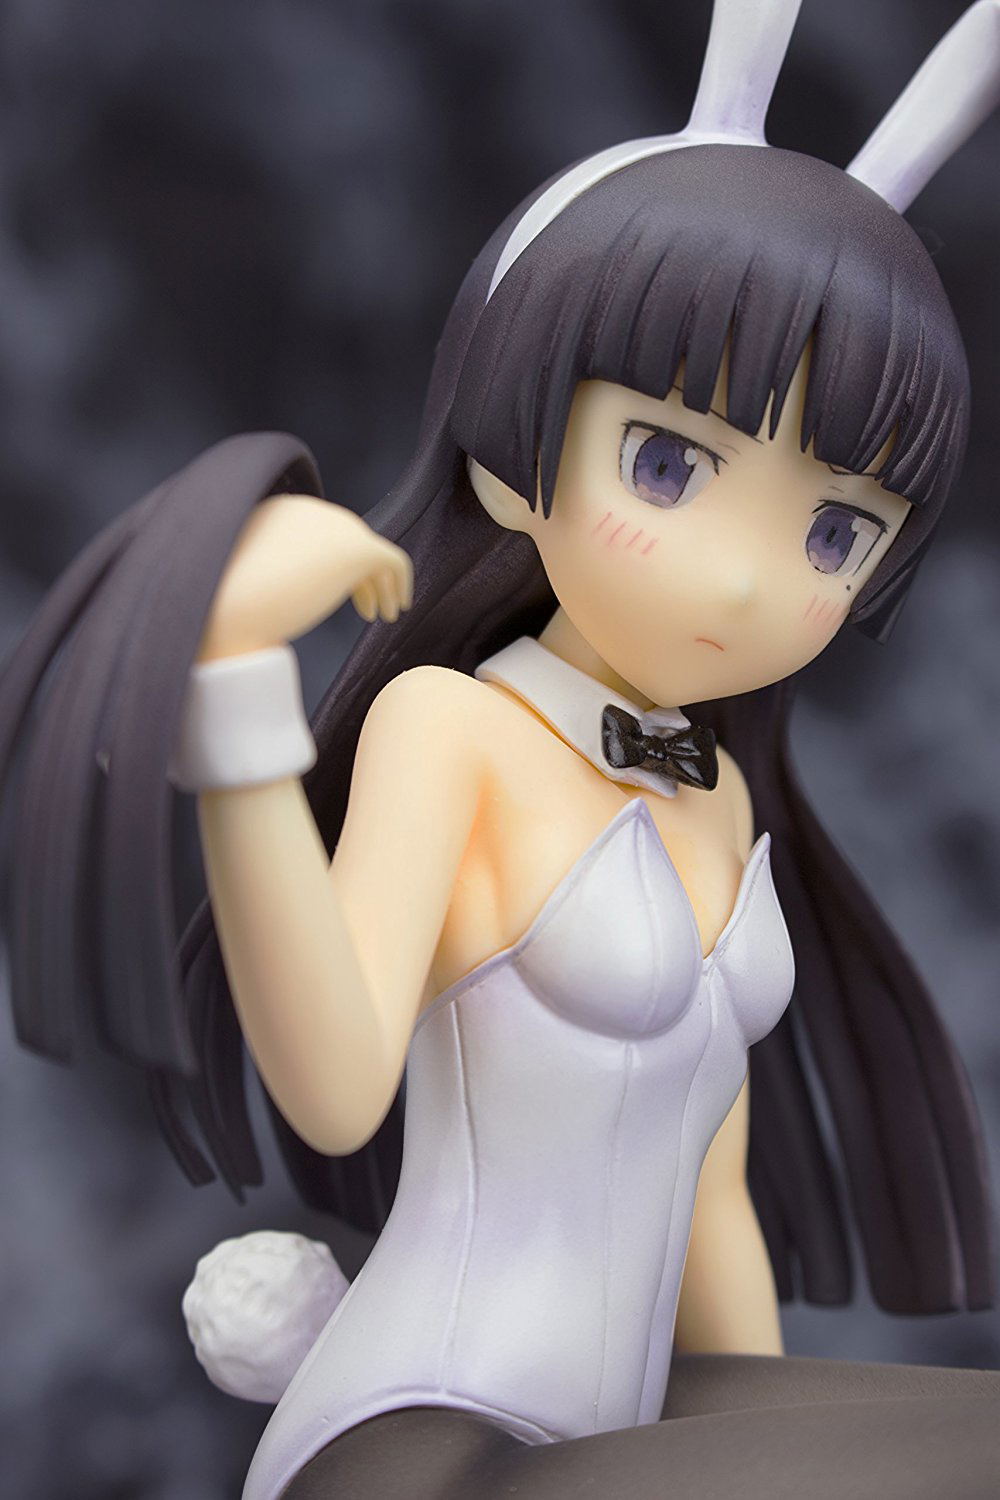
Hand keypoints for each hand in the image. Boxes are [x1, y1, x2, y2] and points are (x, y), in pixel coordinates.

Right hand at [196, 494, 411, 661]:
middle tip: (366, 606)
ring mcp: (334, 525)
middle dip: (357, 573)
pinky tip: (394, 609)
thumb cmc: (215, 608)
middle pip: (346, 538)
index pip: (316, 530)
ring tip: (382, 612)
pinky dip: (398, 584)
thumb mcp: (230, 579)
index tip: (333, 590)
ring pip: (370, 551)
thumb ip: (255, 575)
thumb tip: (270, 594)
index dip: (330, 562)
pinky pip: (393, 562)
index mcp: (273, 510)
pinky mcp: (357, 549)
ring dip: (378, 582)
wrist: (220, 609)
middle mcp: (306, 510)